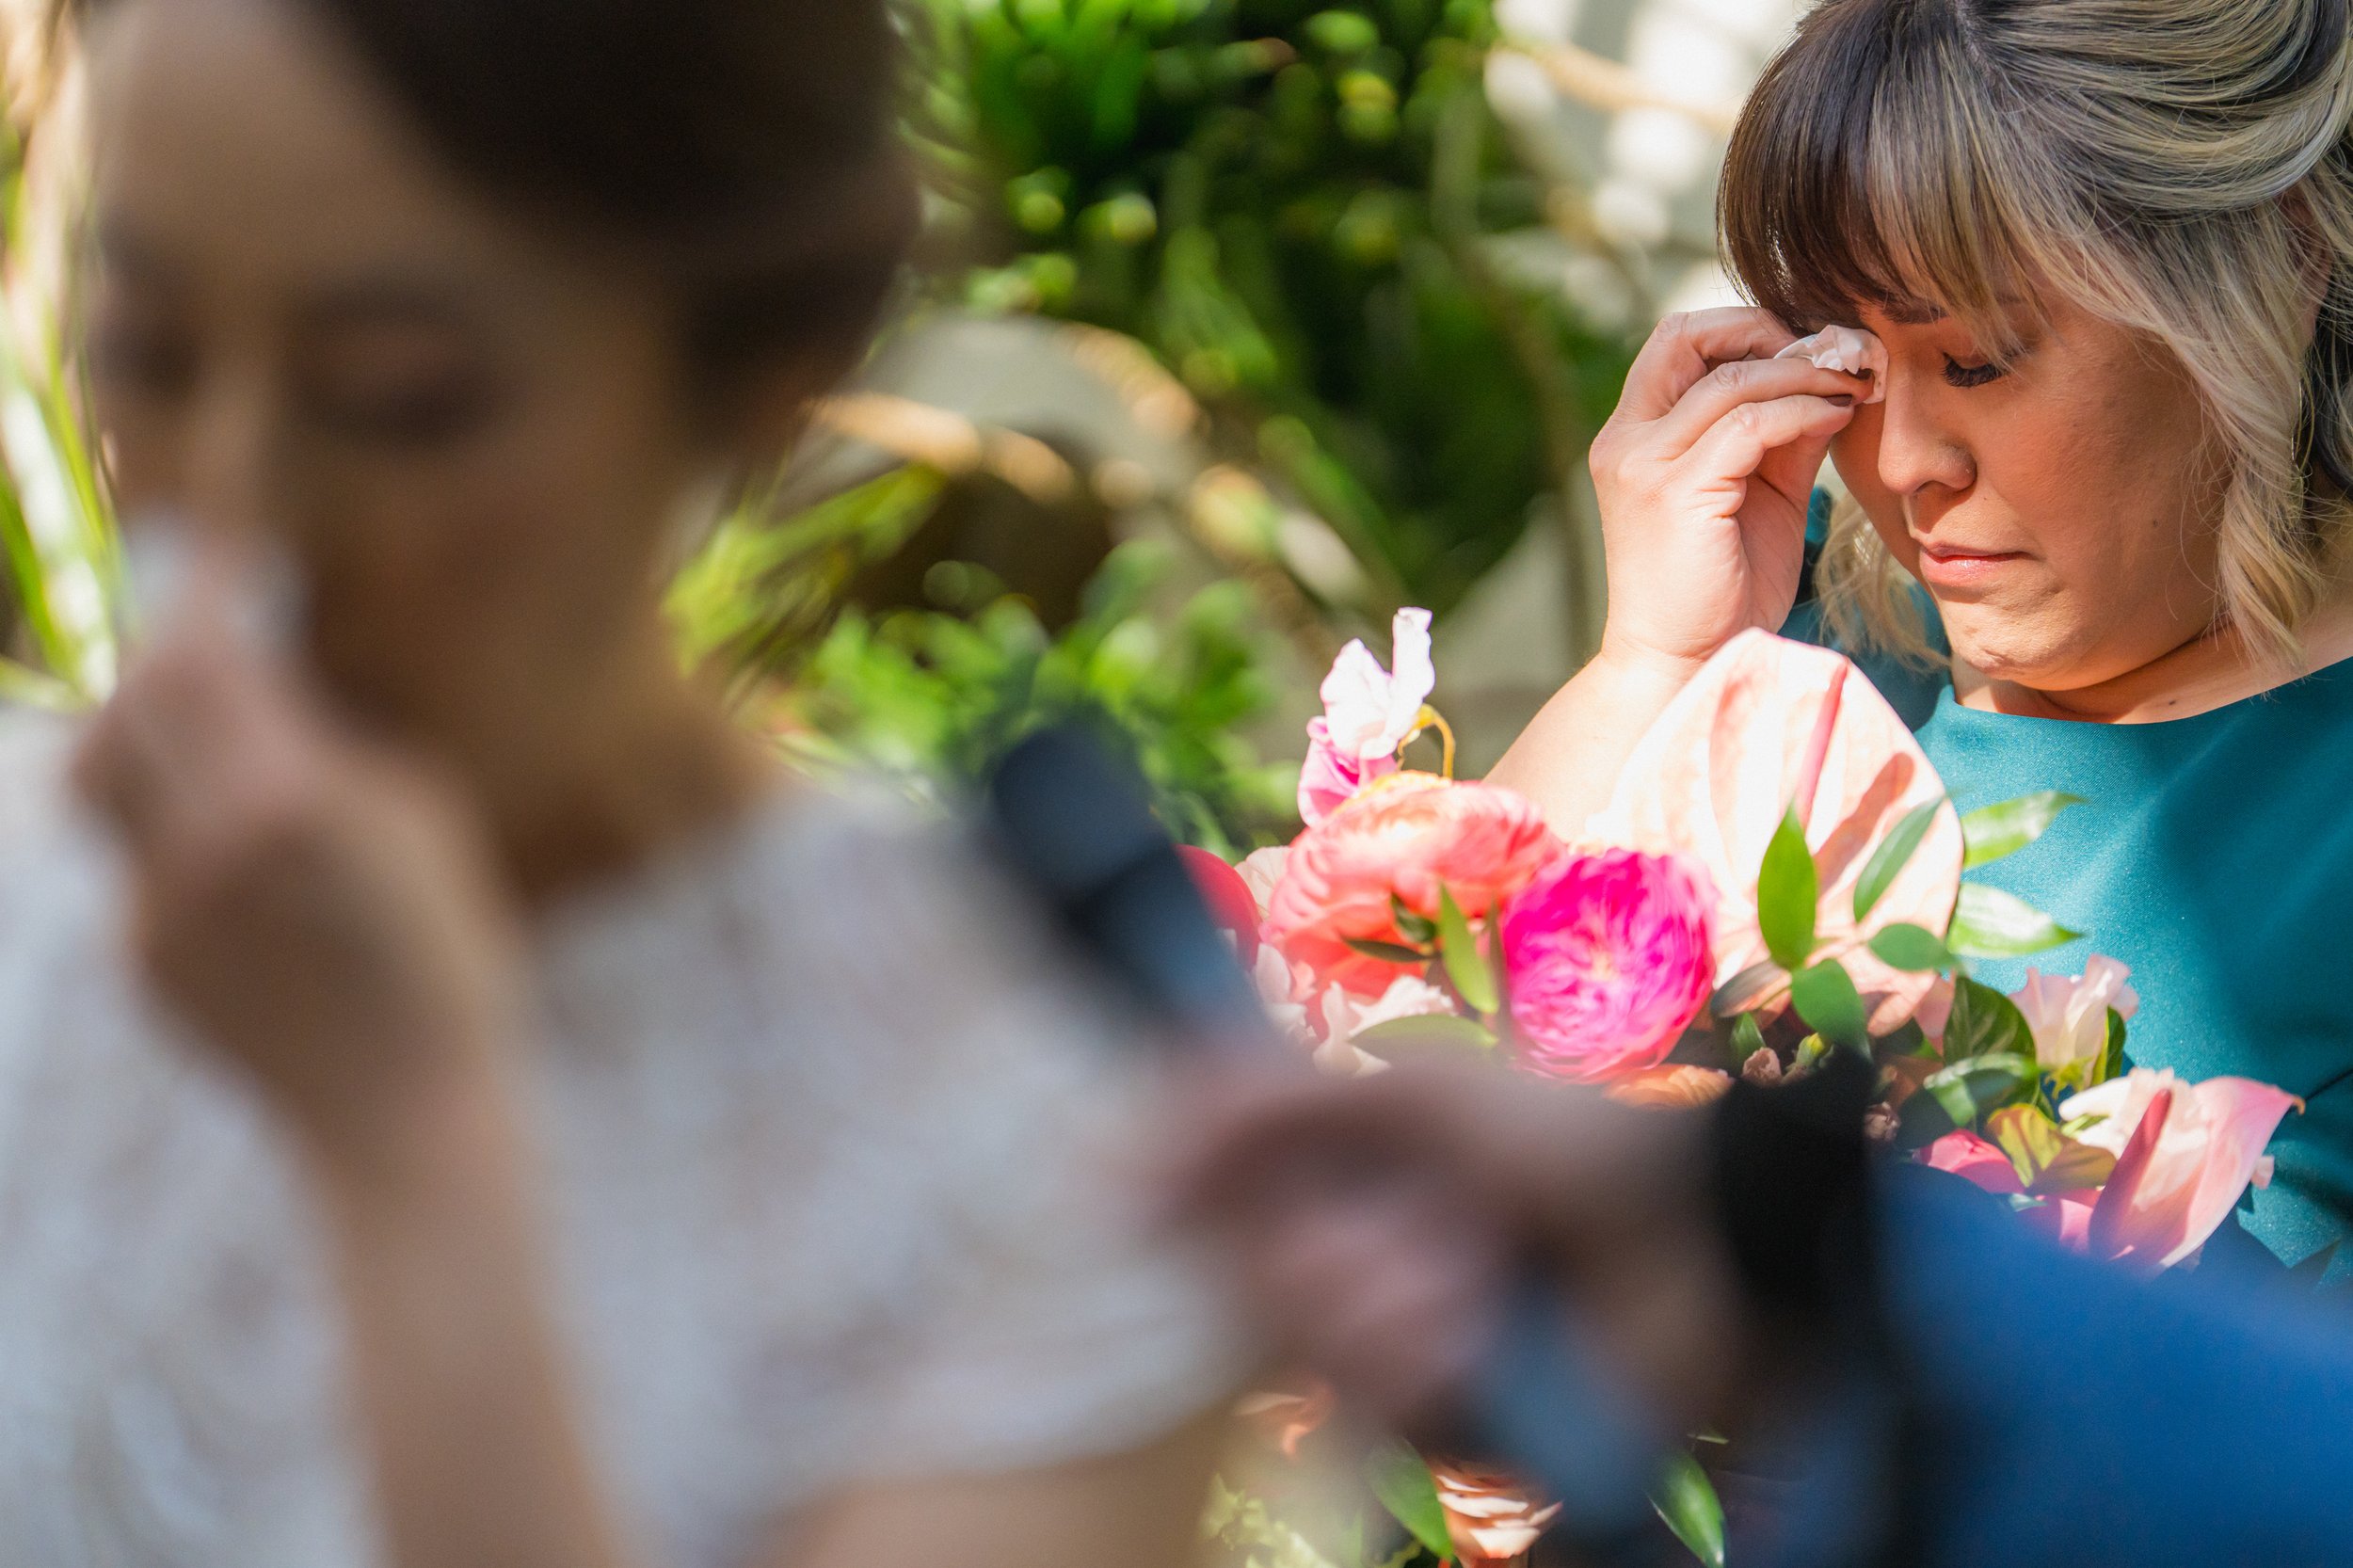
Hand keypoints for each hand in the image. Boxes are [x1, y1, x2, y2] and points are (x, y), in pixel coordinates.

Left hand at [75, 547, 524, 1171]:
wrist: (408, 1116)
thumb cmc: (450, 957)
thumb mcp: (423, 821)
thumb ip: (337, 743)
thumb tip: (279, 681)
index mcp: (286, 798)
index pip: (201, 652)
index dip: (200, 586)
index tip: (220, 550)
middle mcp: (200, 846)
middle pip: (128, 706)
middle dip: (164, 664)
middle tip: (212, 649)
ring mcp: (157, 911)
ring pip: (102, 784)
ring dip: (142, 743)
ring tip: (210, 748)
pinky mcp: (141, 964)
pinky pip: (133, 865)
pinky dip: (174, 841)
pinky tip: (253, 880)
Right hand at [1174, 1062, 1752, 1442]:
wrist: (1698, 1239)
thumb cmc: (1570, 1140)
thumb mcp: (1413, 1096)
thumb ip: (1270, 1108)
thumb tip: (1131, 1149)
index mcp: (1350, 1173)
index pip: (1224, 1196)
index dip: (1193, 1190)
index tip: (1151, 1188)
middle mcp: (1362, 1255)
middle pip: (1251, 1275)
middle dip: (1311, 1246)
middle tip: (1401, 1220)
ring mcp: (1400, 1343)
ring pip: (1304, 1342)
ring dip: (1379, 1297)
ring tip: (1468, 1269)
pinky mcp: (1445, 1424)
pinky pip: (1370, 1407)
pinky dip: (1415, 1361)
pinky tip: (1466, 1329)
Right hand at [1587, 307, 1866, 678]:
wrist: (1687, 665)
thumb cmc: (1720, 591)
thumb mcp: (1756, 495)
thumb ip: (1780, 436)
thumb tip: (1834, 380)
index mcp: (1631, 439)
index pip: (1677, 343)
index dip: (1744, 330)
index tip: (1808, 350)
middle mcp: (1625, 443)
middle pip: (1685, 336)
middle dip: (1766, 331)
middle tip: (1831, 353)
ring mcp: (1644, 465)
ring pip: (1733, 380)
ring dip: (1806, 373)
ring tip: (1854, 384)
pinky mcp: (1676, 492)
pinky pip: (1753, 423)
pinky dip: (1805, 409)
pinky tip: (1839, 416)